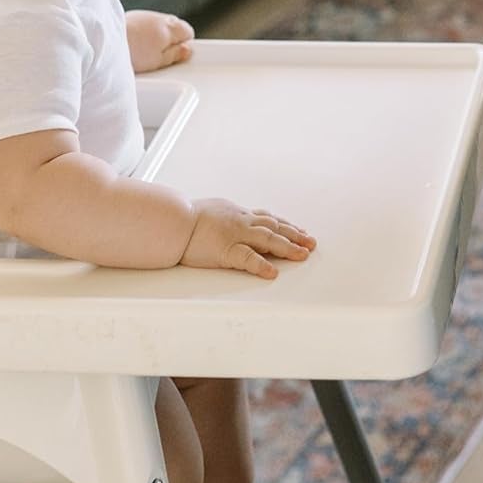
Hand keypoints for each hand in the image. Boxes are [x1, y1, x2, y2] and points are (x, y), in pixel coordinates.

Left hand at [126, 9, 194, 72]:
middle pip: (176, 26)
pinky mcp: (133, 17)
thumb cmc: (132, 53)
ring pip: (161, 25)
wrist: (105, 42)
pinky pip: (146, 24)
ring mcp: (146, 15)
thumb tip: (187, 50)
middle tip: (162, 56)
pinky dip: (145, 32)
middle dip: (172, 39)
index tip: (178, 55)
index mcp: (170, 28)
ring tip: (146, 51)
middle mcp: (160, 18)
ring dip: (158, 36)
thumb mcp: (159, 61)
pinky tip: (137, 44)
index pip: (189, 32)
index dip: (185, 45)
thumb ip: (176, 54)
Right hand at [180, 199, 316, 278]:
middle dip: (295, 235)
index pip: (267, 218)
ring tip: (303, 255)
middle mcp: (241, 221)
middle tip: (311, 243)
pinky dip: (262, 265)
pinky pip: (248, 258)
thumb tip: (226, 219)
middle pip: (274, 227)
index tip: (299, 230)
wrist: (171, 220)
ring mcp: (235, 235)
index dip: (285, 225)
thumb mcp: (210, 210)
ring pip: (268, 239)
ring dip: (288, 247)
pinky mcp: (225, 250)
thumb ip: (223, 216)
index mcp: (237, 213)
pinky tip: (273, 272)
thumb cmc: (183, 217)